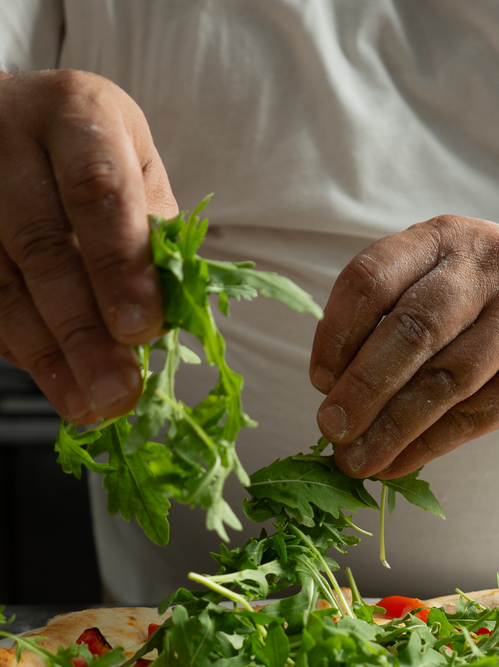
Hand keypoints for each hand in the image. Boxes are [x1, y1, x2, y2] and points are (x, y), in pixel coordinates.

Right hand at [0, 69, 177, 421]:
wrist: (5, 124)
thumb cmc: (87, 154)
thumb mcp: (133, 167)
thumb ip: (151, 233)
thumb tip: (165, 320)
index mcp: (76, 113)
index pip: (96, 189)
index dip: (119, 265)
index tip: (143, 330)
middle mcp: (9, 137)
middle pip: (41, 246)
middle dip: (83, 330)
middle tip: (117, 391)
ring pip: (0, 282)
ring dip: (49, 356)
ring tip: (89, 406)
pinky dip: (20, 349)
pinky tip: (56, 384)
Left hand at [311, 215, 498, 478]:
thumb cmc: (485, 304)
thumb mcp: (439, 281)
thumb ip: (388, 320)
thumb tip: (332, 393)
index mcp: (443, 238)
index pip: (372, 279)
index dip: (336, 334)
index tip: (319, 380)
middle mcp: (485, 269)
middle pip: (412, 330)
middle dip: (363, 387)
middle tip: (331, 428)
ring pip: (444, 382)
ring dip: (392, 428)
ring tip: (356, 460)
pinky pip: (472, 417)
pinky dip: (426, 446)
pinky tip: (395, 464)